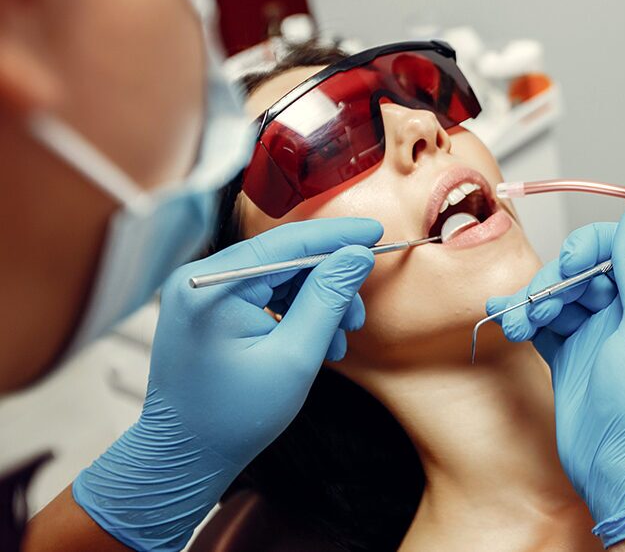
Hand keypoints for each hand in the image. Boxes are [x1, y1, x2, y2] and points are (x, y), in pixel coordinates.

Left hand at [73, 218, 381, 551]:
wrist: (184, 456)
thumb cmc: (231, 416)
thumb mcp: (294, 357)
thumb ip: (328, 298)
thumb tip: (357, 255)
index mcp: (212, 286)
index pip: (288, 243)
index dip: (337, 236)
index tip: (377, 231)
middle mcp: (200, 279)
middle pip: (284, 259)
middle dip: (329, 282)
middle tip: (358, 315)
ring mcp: (201, 294)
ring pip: (278, 278)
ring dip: (315, 302)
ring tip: (337, 342)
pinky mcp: (208, 310)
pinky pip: (262, 294)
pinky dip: (294, 313)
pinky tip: (315, 342)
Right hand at [487, 205, 624, 546]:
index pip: (619, 246)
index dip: (588, 248)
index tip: (570, 267)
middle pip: (582, 267)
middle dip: (555, 279)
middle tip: (540, 306)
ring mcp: (598, 335)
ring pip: (558, 294)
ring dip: (533, 300)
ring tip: (519, 323)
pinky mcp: (571, 359)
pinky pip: (542, 324)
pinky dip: (522, 318)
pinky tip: (504, 319)